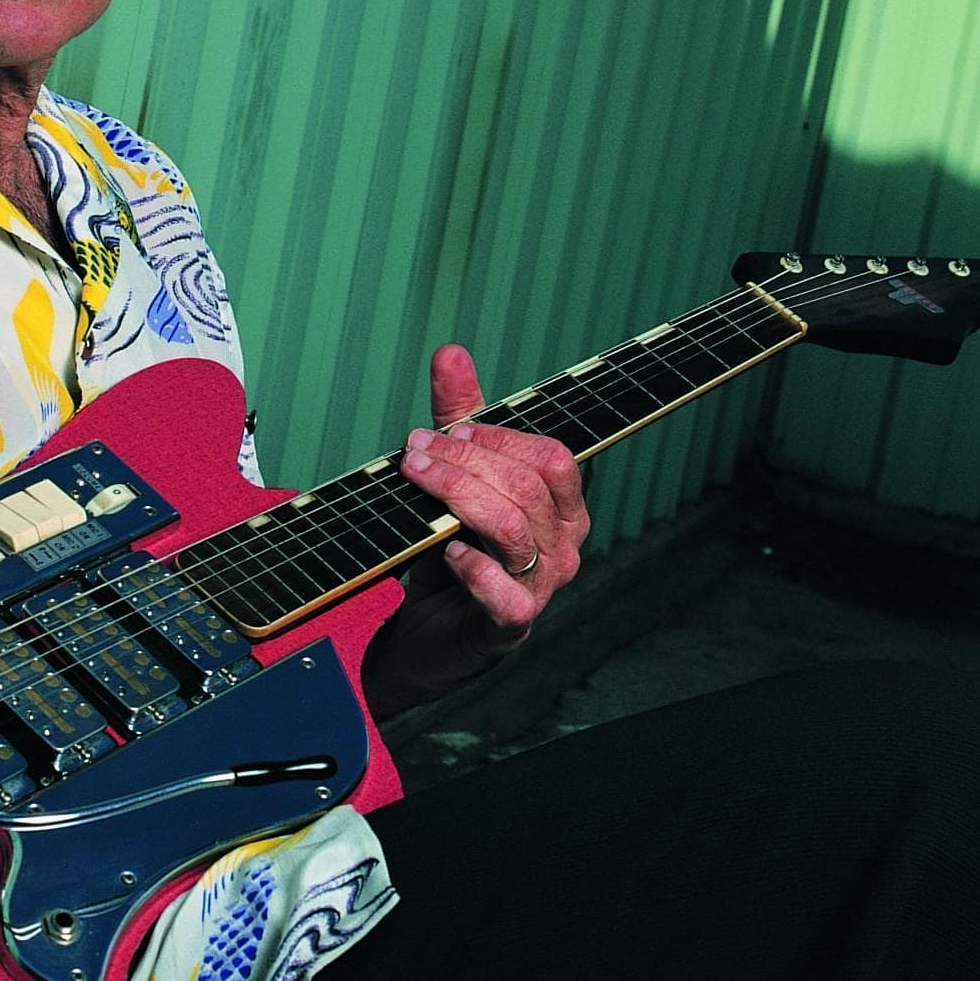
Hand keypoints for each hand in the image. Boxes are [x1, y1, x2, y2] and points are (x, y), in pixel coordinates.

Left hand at [367, 344, 588, 706]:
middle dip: (466, 461)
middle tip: (415, 451)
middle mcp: (564, 545)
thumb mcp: (456, 476)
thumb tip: (451, 352)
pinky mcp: (513, 624)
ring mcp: (543, 586)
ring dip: (458, 496)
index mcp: (562, 506)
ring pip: (514, 529)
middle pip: (529, 487)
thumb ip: (459, 418)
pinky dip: (472, 566)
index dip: (499, 438)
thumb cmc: (453, 547)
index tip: (446, 429)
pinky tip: (443, 548)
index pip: (551, 458)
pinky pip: (506, 592)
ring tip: (417, 480)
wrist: (428, 628)